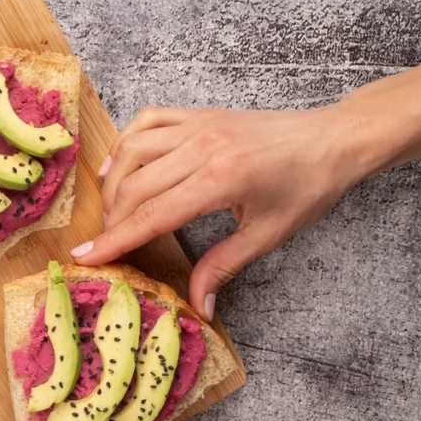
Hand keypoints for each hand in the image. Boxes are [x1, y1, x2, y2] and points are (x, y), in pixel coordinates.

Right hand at [71, 106, 368, 319]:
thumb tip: (198, 306)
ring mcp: (199, 124)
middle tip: (104, 244)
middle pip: (136, 185)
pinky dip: (126, 142)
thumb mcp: (267, 235)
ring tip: (110, 211)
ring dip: (114, 182)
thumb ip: (223, 267)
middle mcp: (204, 146)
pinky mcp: (199, 114)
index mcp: (222, 179)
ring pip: (133, 150)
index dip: (116, 239)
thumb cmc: (308, 187)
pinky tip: (120, 166)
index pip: (153, 214)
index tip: (86, 256)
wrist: (334, 139)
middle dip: (111, 218)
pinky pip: (148, 121)